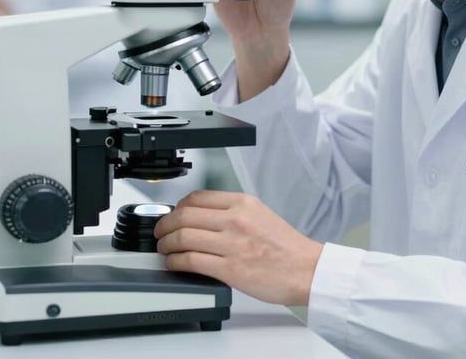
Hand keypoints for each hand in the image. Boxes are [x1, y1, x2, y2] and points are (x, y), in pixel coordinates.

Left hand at [154, 190, 322, 305]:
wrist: (305, 269)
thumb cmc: (286, 247)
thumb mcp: (260, 214)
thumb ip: (233, 213)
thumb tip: (203, 218)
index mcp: (242, 203)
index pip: (197, 197)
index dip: (177, 207)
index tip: (173, 214)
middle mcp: (235, 219)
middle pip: (185, 215)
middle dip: (165, 224)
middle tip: (160, 232)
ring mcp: (231, 243)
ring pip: (183, 237)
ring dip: (166, 244)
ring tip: (164, 249)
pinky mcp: (228, 268)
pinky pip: (190, 260)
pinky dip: (175, 261)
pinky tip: (173, 263)